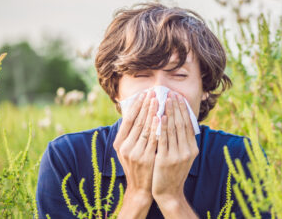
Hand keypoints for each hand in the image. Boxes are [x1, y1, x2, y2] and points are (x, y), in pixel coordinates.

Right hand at [113, 90, 158, 217]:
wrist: (141, 189)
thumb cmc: (137, 165)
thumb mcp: (129, 150)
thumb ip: (132, 134)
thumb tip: (138, 112)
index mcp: (119, 143)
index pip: (128, 120)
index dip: (136, 106)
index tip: (144, 94)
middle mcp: (125, 147)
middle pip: (137, 121)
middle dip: (146, 105)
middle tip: (153, 92)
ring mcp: (135, 153)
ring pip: (146, 128)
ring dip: (153, 112)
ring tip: (159, 100)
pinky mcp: (146, 158)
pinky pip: (153, 139)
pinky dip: (158, 127)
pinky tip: (162, 117)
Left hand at [152, 91, 198, 213]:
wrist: (168, 192)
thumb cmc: (173, 172)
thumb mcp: (183, 156)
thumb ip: (183, 141)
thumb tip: (180, 122)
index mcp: (192, 148)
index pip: (188, 124)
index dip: (184, 110)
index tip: (179, 97)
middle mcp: (187, 151)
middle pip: (182, 124)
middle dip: (176, 107)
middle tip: (172, 93)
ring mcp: (177, 155)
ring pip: (173, 129)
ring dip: (169, 112)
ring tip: (165, 99)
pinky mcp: (166, 159)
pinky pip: (164, 139)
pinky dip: (163, 126)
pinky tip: (160, 116)